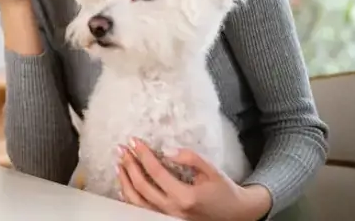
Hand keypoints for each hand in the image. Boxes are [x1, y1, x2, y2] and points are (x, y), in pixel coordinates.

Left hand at [118, 138, 271, 220]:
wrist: (235, 214)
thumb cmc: (223, 190)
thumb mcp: (211, 170)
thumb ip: (190, 158)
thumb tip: (167, 149)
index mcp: (185, 196)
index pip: (156, 172)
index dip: (143, 155)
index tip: (134, 141)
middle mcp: (173, 209)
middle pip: (142, 187)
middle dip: (129, 165)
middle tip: (121, 149)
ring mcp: (168, 217)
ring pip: (137, 202)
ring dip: (125, 181)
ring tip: (119, 164)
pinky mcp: (166, 219)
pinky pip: (142, 210)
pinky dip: (130, 197)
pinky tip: (125, 184)